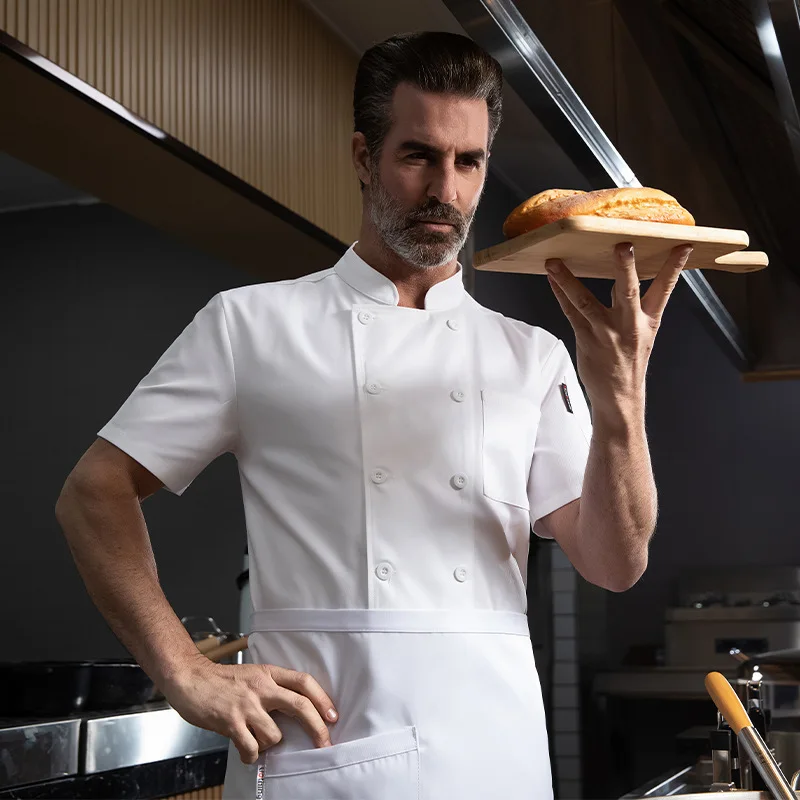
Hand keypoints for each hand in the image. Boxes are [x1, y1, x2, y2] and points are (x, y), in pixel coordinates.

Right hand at [162, 654, 338, 763]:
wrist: (188, 677)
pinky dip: (251, 755)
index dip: (322, 698)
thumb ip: (271, 689)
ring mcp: (245, 704)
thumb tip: (294, 713)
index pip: (303, 682)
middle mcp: (260, 687)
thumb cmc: (220, 680)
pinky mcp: (229, 721)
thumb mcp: (252, 676)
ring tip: (258, 741)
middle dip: (316, 727)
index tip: (333, 716)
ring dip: (270, 744)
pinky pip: (251, 748)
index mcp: (268, 673)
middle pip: (299, 706)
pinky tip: (246, 751)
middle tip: (325, 743)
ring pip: (274, 734)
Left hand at [544, 242, 691, 418]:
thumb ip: (631, 305)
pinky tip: (552, 280)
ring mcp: (605, 332)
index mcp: (648, 321)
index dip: (674, 267)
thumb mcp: (643, 333)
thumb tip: (620, 276)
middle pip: (627, 290)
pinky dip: (560, 294)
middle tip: (624, 246)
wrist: (619, 396)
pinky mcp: (586, 339)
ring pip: (585, 300)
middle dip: (625, 268)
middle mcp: (628, 325)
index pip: (665, 289)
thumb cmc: (630, 362)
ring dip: (568, 280)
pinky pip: (570, 313)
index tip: (681, 247)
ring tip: (554, 263)